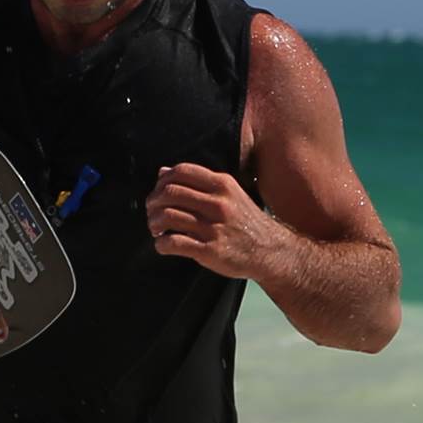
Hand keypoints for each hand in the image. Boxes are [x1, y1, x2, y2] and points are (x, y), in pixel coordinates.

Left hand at [145, 163, 280, 279]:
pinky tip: (163, 245)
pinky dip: (161, 244)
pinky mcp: (210, 250)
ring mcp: (214, 227)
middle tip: (152, 212)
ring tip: (156, 229)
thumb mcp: (230, 195)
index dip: (163, 180)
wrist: (271, 251)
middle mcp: (218, 203)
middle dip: (153, 202)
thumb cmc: (246, 222)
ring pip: (169, 216)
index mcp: (223, 185)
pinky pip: (174, 242)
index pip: (182, 171)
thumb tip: (163, 172)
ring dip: (154, 222)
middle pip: (170, 192)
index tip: (158, 191)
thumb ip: (199, 183)